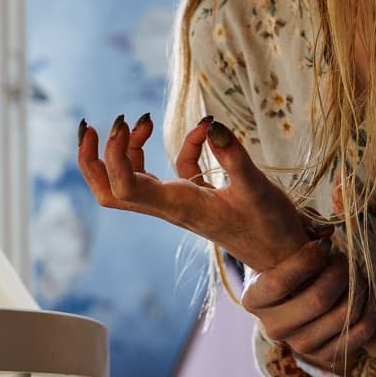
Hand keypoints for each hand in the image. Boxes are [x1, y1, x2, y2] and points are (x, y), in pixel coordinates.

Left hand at [77, 113, 309, 271]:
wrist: (282, 256)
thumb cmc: (270, 227)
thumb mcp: (255, 187)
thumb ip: (233, 154)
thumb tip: (211, 123)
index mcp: (178, 206)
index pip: (124, 186)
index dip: (113, 155)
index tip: (126, 122)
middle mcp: (170, 207)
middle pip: (110, 191)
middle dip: (93, 160)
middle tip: (94, 125)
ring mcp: (178, 203)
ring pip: (130, 181)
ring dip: (125, 150)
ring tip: (141, 120)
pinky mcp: (193, 197)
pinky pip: (168, 172)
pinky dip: (177, 147)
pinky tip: (203, 131)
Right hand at [242, 237, 375, 375]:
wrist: (294, 301)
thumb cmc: (289, 264)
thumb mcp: (282, 243)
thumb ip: (298, 228)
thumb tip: (325, 234)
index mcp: (254, 299)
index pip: (279, 283)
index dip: (309, 259)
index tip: (325, 245)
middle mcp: (272, 327)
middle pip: (318, 300)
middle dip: (341, 272)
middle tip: (344, 260)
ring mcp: (299, 345)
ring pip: (343, 315)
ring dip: (359, 288)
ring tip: (356, 274)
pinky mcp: (325, 355)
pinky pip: (360, 333)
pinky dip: (371, 310)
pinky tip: (366, 294)